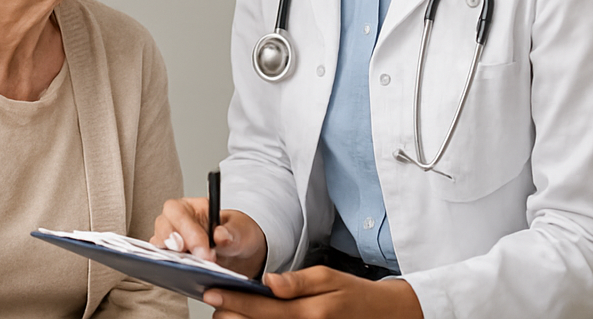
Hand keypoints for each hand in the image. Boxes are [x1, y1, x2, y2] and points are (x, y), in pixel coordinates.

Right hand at [154, 199, 266, 278]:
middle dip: (174, 243)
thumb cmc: (240, 235)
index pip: (178, 211)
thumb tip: (219, 236)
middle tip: (193, 260)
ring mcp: (174, 242)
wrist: (243, 256)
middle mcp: (179, 223)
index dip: (185, 229)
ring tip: (189, 269)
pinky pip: (164, 263)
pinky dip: (171, 269)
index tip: (202, 250)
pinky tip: (186, 277)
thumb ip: (234, 232)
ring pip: (159, 245)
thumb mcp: (243, 230)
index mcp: (193, 208)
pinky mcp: (173, 260)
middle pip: (163, 226)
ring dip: (170, 257)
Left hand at [206, 267, 422, 318]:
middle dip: (230, 316)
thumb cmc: (352, 293)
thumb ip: (297, 281)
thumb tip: (269, 282)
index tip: (212, 293)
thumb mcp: (328, 277)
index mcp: (308, 313)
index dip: (234, 301)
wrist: (380, 315)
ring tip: (225, 313)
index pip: (263, 309)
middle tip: (212, 303)